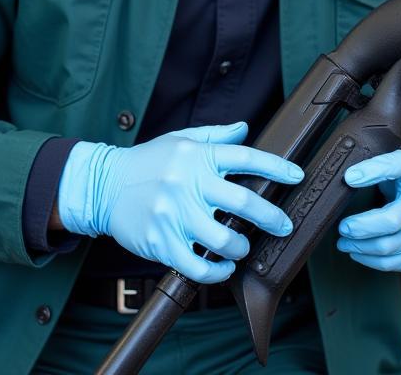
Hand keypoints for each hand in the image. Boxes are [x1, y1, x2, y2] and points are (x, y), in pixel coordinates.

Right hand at [57, 121, 302, 282]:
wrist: (104, 184)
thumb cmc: (148, 161)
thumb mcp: (180, 139)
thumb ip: (215, 136)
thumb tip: (246, 128)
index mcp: (197, 156)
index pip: (246, 158)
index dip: (276, 168)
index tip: (297, 176)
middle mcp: (188, 182)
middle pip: (243, 203)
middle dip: (272, 217)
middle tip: (284, 225)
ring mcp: (174, 214)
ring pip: (223, 240)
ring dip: (241, 247)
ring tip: (243, 247)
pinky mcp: (161, 241)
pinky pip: (197, 265)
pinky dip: (216, 271)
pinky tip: (224, 267)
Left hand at [337, 152, 400, 271]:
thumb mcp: (394, 164)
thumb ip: (375, 166)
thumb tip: (349, 178)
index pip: (398, 166)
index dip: (373, 170)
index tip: (349, 178)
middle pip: (391, 221)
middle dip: (361, 227)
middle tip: (343, 227)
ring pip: (390, 248)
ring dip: (361, 247)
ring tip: (344, 242)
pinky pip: (395, 263)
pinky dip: (372, 261)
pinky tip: (359, 253)